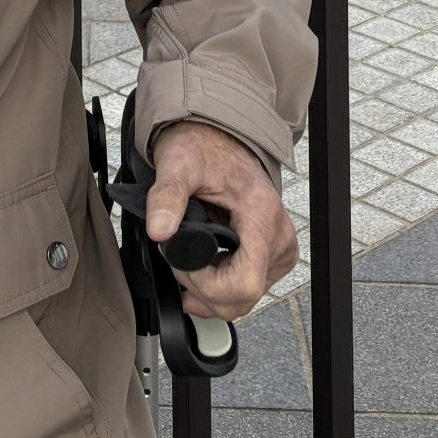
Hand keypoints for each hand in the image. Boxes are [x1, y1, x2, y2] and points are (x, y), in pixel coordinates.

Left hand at [145, 120, 297, 322]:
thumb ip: (167, 196)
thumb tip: (159, 231)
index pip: (245, 282)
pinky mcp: (272, 254)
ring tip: (187, 262)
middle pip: (245, 297)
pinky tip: (203, 269)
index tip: (182, 263)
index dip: (208, 285)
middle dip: (204, 290)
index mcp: (261, 213)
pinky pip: (249, 289)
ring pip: (246, 299)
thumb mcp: (178, 164)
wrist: (217, 138)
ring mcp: (278, 247)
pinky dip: (221, 288)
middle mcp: (278, 234)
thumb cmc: (203, 147)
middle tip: (178, 261)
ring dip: (211, 292)